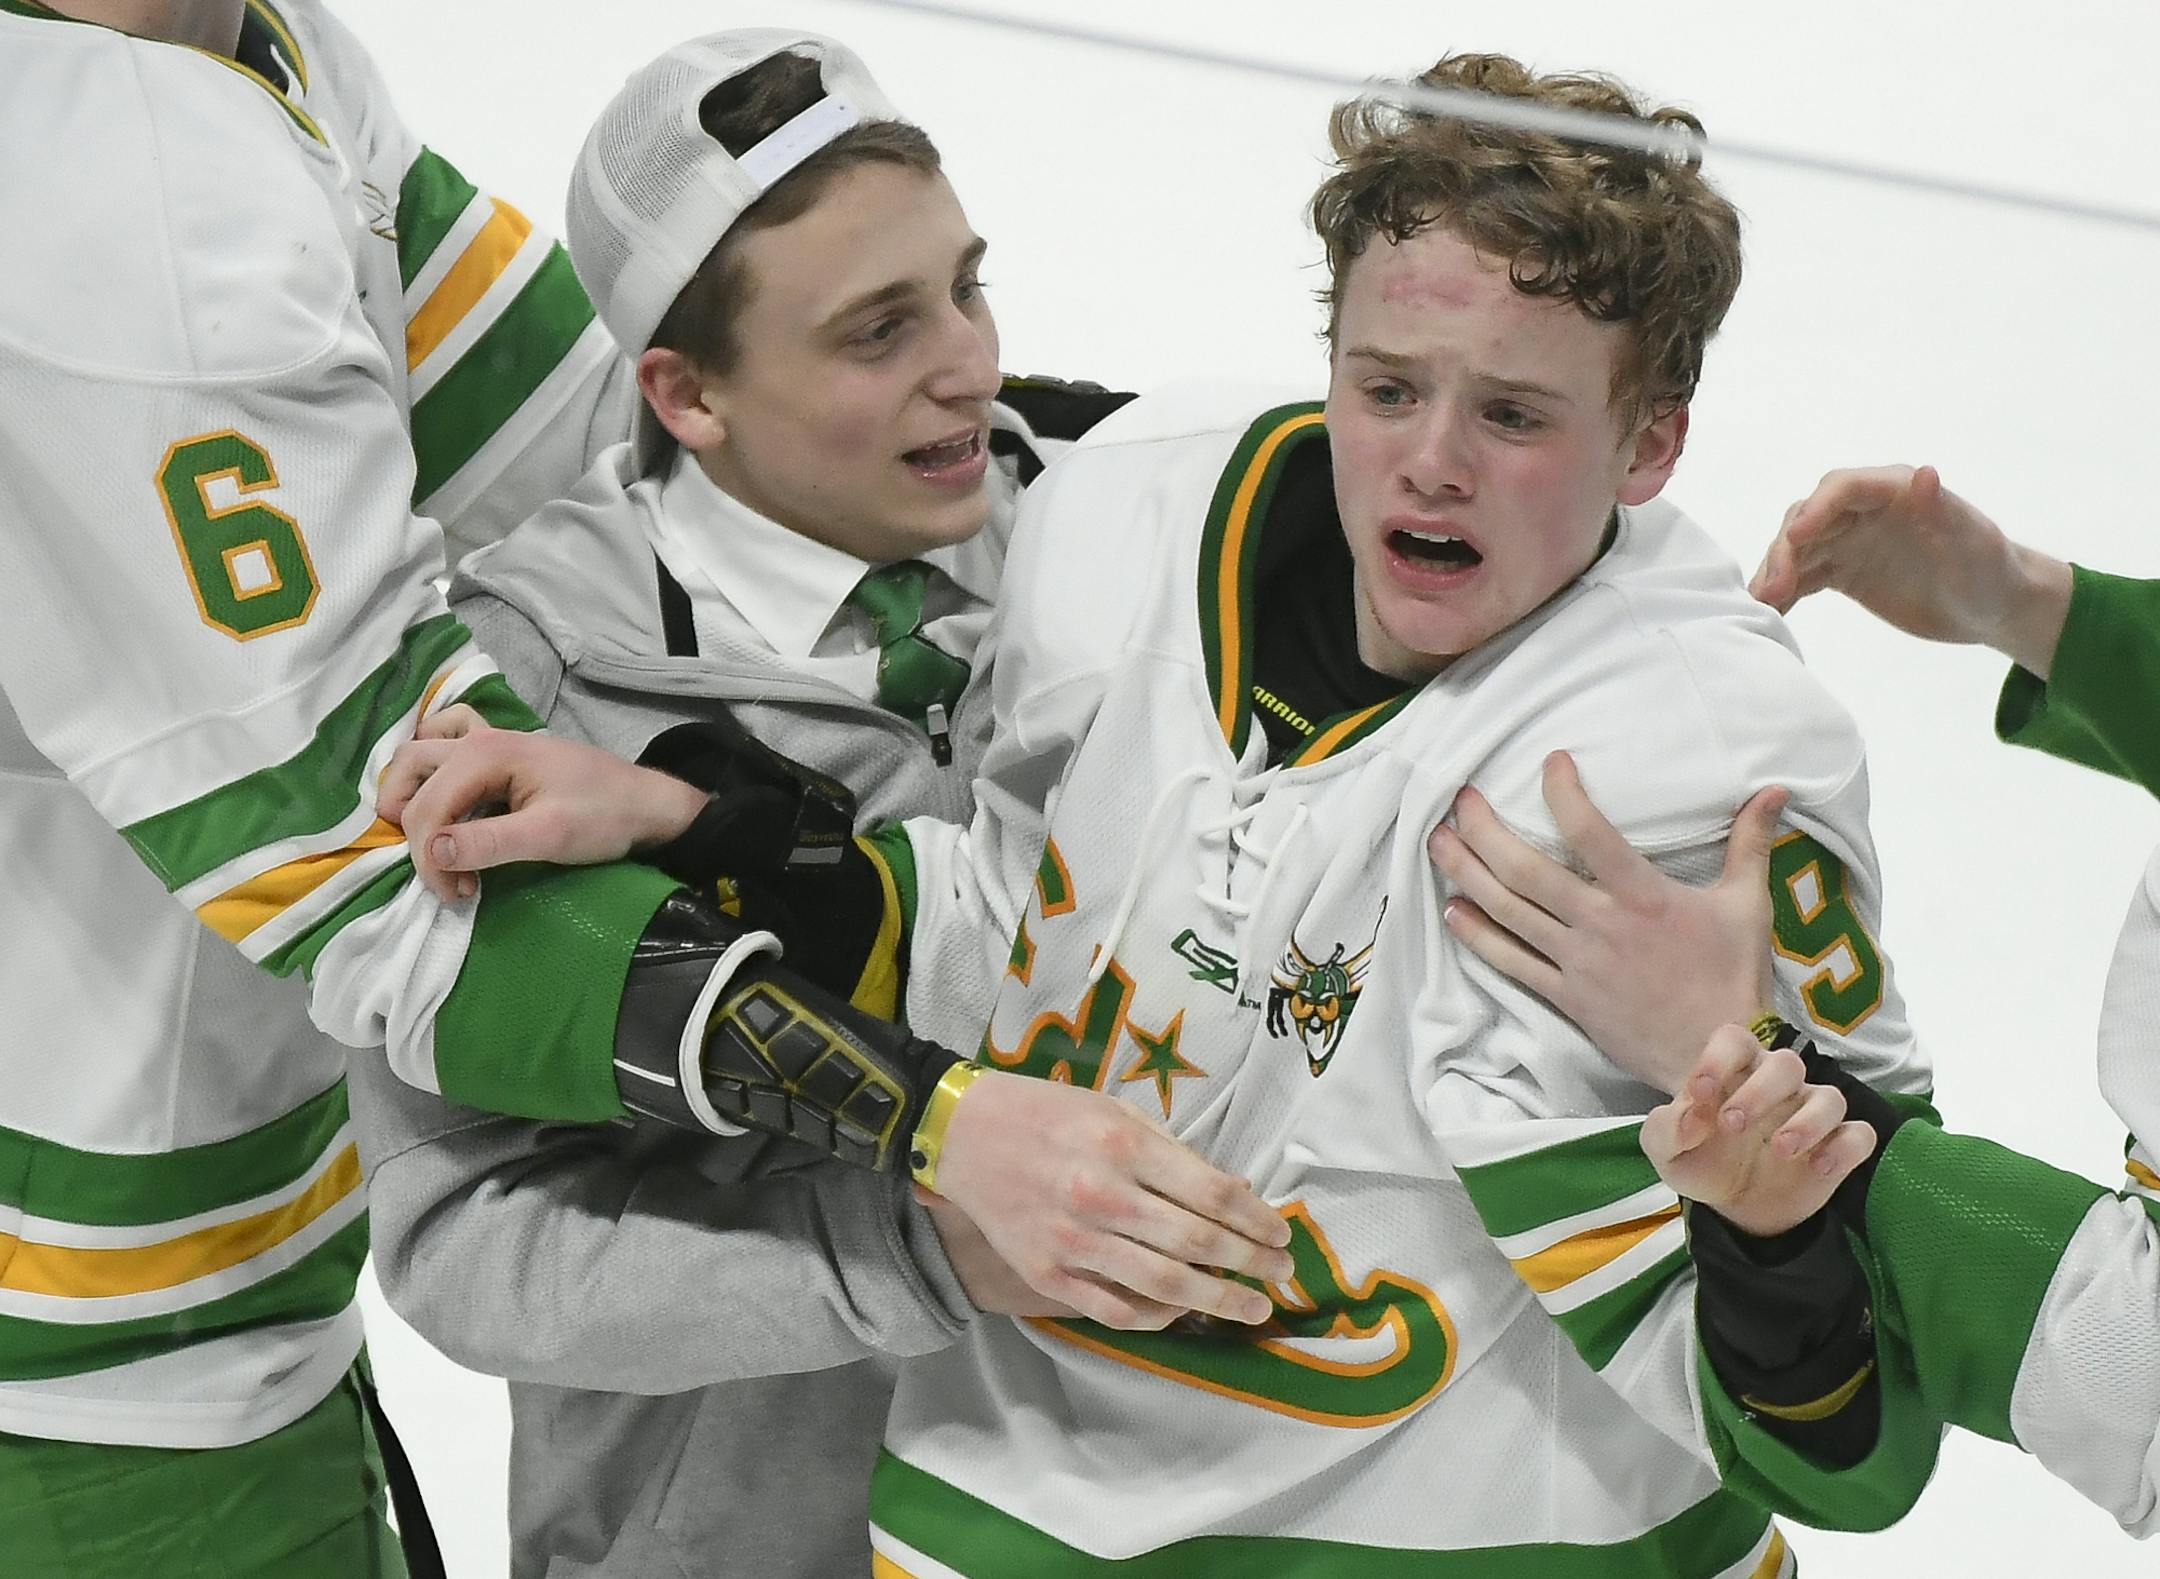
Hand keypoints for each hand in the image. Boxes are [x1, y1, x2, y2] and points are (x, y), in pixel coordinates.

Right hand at [377, 707, 706, 900]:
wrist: (646, 803)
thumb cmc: (604, 817)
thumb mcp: (550, 836)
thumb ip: (490, 843)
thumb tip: (433, 853)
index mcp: (487, 754)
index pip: (427, 807)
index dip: (429, 858)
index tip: (457, 894)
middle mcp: (479, 738)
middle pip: (412, 775)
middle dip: (417, 830)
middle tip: (447, 875)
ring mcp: (489, 739)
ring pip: (420, 754)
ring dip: (414, 794)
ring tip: (435, 841)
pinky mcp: (501, 751)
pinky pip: (446, 741)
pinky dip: (434, 768)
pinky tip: (446, 798)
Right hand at [931, 1071, 1293, 1330]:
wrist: (961, 1134)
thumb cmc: (1047, 1112)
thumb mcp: (1114, 1110)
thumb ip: (1172, 1151)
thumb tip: (1235, 1192)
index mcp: (1124, 1145)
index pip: (1212, 1194)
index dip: (1257, 1220)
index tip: (1281, 1235)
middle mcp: (1102, 1196)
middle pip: (1197, 1243)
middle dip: (1250, 1264)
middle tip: (1281, 1274)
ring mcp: (1072, 1242)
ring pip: (1163, 1285)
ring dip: (1219, 1301)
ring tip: (1252, 1308)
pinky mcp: (1047, 1274)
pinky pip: (1114, 1310)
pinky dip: (1157, 1317)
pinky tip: (1184, 1313)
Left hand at [1428, 751, 1786, 1094]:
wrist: (1718, 1056)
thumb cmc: (1733, 976)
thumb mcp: (1748, 904)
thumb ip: (1751, 842)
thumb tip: (1776, 789)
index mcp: (1644, 897)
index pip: (1591, 833)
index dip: (1564, 793)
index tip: (1551, 762)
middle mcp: (1602, 927)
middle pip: (1526, 871)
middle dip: (1485, 831)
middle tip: (1459, 799)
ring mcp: (1578, 963)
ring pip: (1508, 912)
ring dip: (1467, 874)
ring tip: (1437, 841)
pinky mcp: (1567, 997)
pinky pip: (1512, 964)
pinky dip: (1478, 937)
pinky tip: (1452, 911)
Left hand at [1641, 1024, 1875, 1236]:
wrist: (1734, 1210)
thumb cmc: (1701, 1162)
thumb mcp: (1666, 1151)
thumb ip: (1666, 1129)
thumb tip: (1689, 1119)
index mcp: (1734, 1072)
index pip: (1735, 1040)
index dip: (1718, 1058)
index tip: (1700, 1092)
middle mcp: (1777, 1085)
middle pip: (1786, 1063)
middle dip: (1760, 1091)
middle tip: (1733, 1126)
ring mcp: (1811, 1113)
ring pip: (1830, 1097)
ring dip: (1808, 1121)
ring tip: (1782, 1150)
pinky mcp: (1838, 1146)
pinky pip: (1860, 1134)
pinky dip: (1845, 1148)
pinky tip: (1820, 1169)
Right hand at [1750, 464, 2072, 676]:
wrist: (1992, 608)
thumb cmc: (1991, 573)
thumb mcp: (1972, 545)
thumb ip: (1943, 511)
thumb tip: (1924, 474)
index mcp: (1895, 490)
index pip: (1842, 488)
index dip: (1815, 510)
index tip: (1794, 538)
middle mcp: (1864, 510)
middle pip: (1808, 519)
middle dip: (1785, 550)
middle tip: (1772, 588)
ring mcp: (1849, 541)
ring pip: (1796, 549)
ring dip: (1775, 573)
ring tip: (1761, 605)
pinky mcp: (1842, 571)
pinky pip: (1802, 577)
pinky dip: (1782, 592)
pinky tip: (1767, 614)